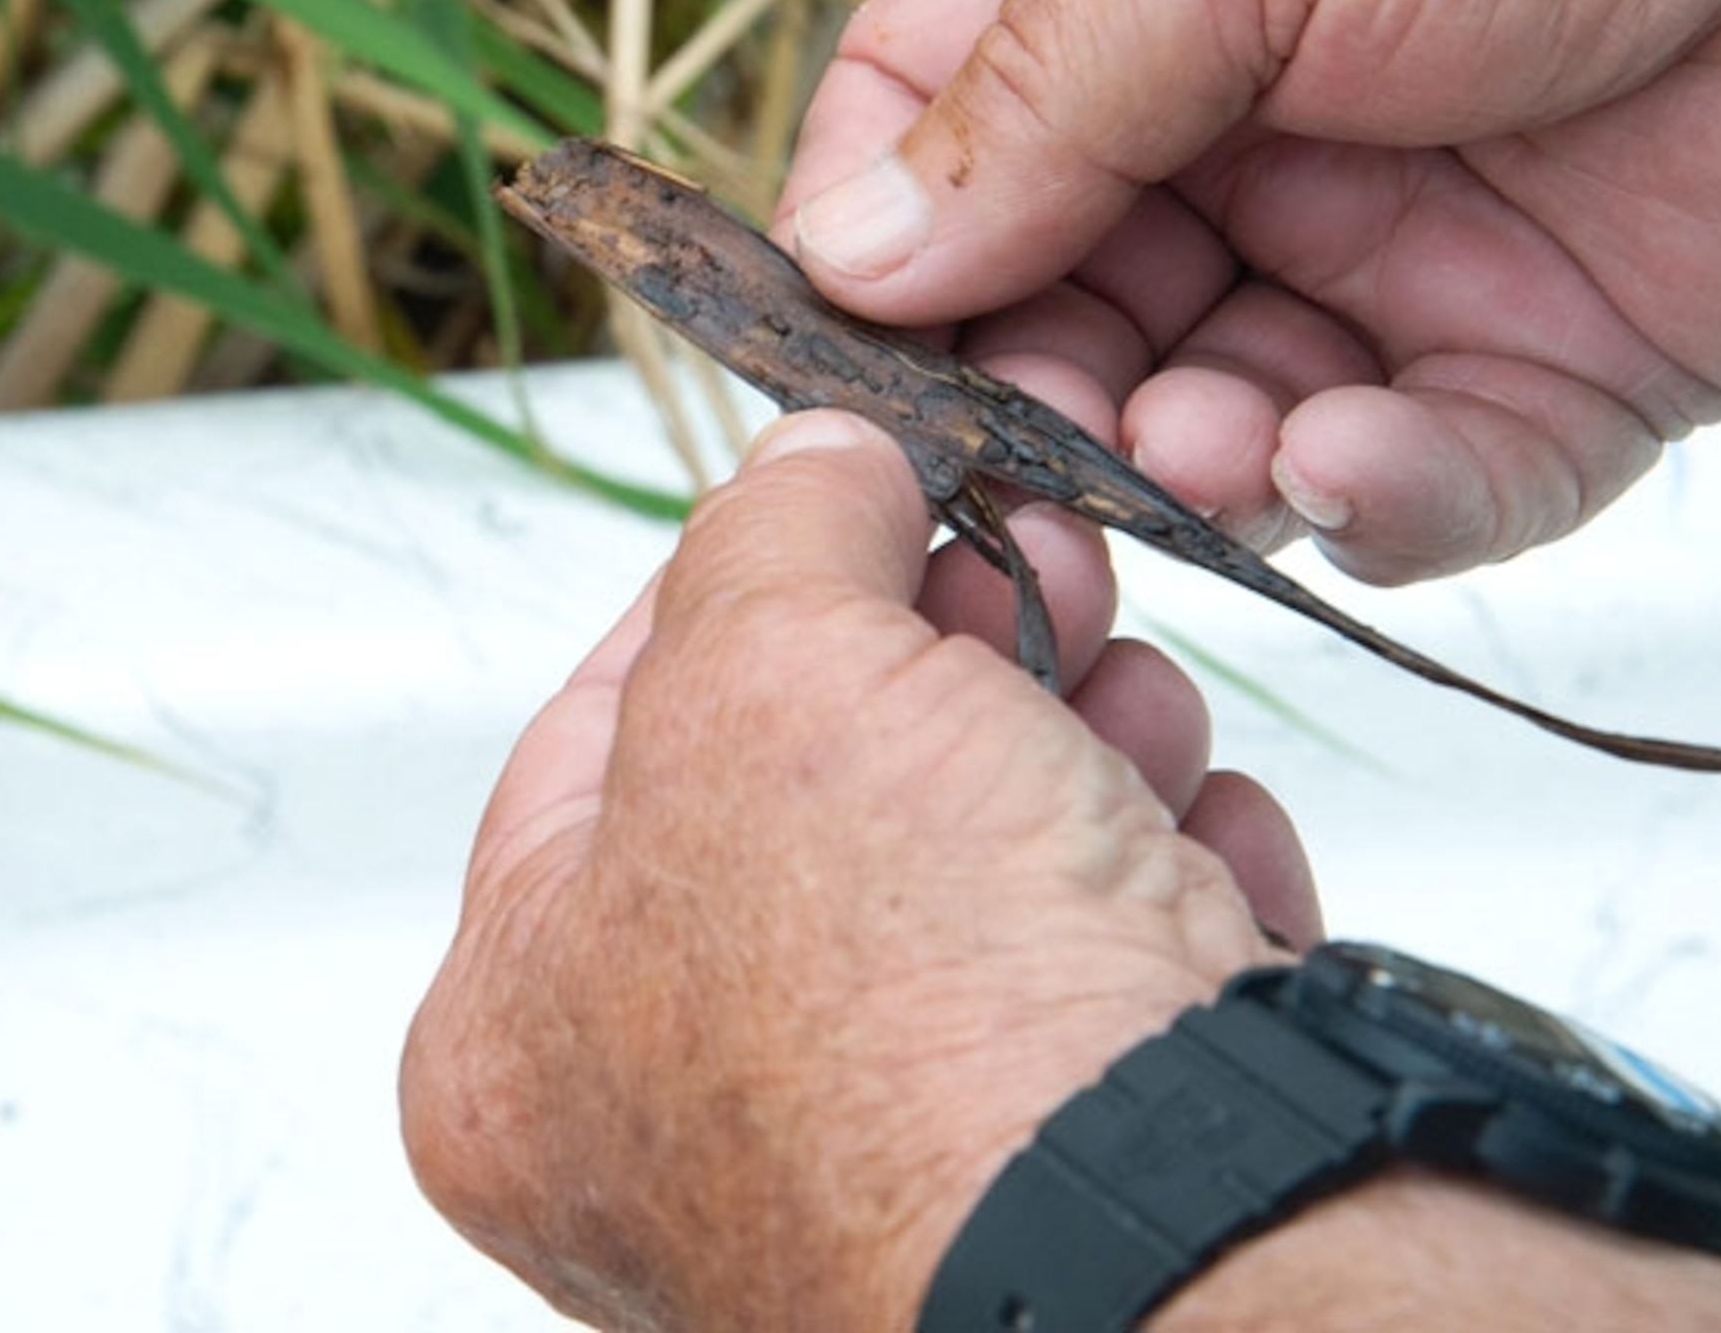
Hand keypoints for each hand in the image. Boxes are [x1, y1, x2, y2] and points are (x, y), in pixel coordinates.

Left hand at [400, 409, 1315, 1328]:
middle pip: (808, 794)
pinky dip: (1165, 889)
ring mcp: (875, 1166)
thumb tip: (811, 465)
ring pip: (975, 877)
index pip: (600, 735)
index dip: (735, 580)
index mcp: (519, 1040)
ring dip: (1071, 748)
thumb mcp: (775, 668)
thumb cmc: (915, 1028)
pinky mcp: (1064, 1182)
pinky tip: (1201, 841)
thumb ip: (770, 532)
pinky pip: (1102, 985)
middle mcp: (672, 1133)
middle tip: (1026, 562)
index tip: (837, 493)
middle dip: (939, 656)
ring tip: (1131, 691)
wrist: (1180, 1255)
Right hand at [782, 0, 1720, 583]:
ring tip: (1202, 452)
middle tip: (1022, 450)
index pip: (931, 112)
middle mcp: (1240, 103)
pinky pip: (1414, 481)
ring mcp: (1387, 235)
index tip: (848, 340)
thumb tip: (848, 259)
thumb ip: (1032, 95)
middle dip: (1030, 384)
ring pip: (1211, 415)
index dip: (874, 232)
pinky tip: (1348, 467)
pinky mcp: (1543, 354)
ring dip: (1185, 458)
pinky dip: (1368, 502)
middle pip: (1055, 297)